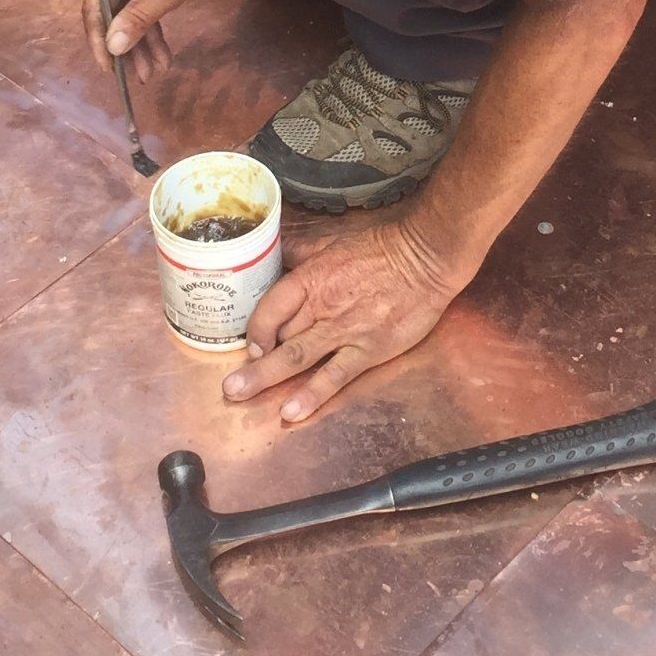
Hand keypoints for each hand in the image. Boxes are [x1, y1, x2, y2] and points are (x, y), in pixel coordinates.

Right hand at [82, 0, 230, 82]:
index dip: (98, 40)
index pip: (94, 7)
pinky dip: (149, 31)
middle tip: (137, 77)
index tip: (108, 69)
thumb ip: (138, 18)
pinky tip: (159, 57)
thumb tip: (111, 47)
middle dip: (125, 47)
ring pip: (125, 15)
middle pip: (109, 14)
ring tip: (152, 73)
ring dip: (140, 44)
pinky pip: (138, 8)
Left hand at [224, 215, 466, 423]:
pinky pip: (334, 375)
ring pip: (297, 357)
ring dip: (266, 379)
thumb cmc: (381, 248)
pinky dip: (312, 395)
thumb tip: (274, 251)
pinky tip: (292, 413)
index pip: (270, 306)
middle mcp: (322, 306)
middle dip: (254, 363)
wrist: (425, 258)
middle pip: (280, 337)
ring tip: (240, 396)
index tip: (252, 345)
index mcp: (311, 278)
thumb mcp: (333, 242)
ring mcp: (344, 330)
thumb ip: (302, 253)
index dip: (256, 329)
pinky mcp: (368, 349)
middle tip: (229, 386)